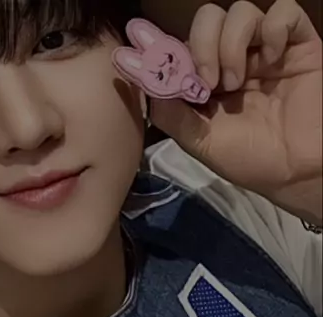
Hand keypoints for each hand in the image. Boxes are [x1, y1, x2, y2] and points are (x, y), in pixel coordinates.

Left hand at [150, 0, 321, 223]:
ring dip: (230, 45)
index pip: (182, 49)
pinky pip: (284, 12)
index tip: (150, 56)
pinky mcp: (298, 45)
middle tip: (208, 83)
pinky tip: (272, 59)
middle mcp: (232, 62)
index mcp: (206, 84)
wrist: (297, 172)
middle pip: (207, 20)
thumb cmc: (250, 160)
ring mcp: (264, 52)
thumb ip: (171, 115)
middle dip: (200, 46)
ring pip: (239, 13)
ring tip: (236, 83)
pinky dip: (274, 29)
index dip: (165, 50)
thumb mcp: (200, 143)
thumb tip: (146, 84)